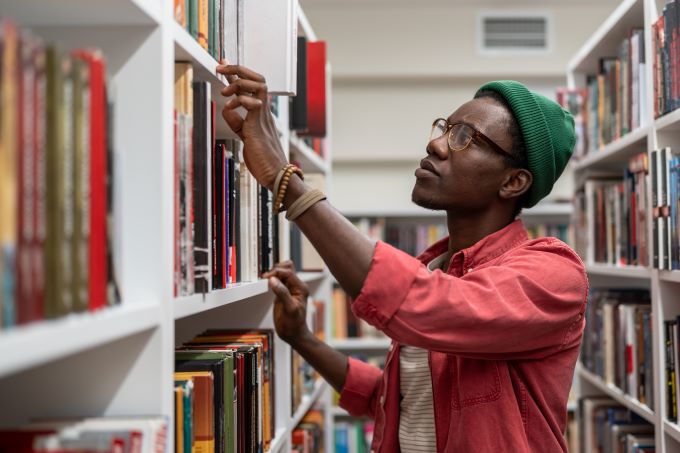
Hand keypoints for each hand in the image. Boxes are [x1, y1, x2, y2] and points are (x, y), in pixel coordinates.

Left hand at [217, 63, 287, 190]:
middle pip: (258, 78)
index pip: (251, 87)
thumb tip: (226, 109)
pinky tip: (229, 107)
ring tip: (225, 91)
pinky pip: (252, 103)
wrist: (276, 176)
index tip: (225, 64)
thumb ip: (238, 122)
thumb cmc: (263, 160)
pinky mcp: (259, 125)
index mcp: (261, 114)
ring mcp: (264, 117)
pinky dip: (239, 101)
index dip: (238, 73)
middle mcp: (265, 112)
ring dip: (238, 83)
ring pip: (258, 85)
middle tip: (220, 66)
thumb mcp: (245, 136)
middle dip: (238, 69)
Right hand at [263, 261, 310, 344]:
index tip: (266, 278)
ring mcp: (289, 289)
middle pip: (286, 268)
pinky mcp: (282, 292)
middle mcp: (296, 286)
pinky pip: (277, 280)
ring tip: (265, 280)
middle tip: (266, 279)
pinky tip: (266, 284)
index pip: (288, 272)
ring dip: (273, 273)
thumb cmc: (294, 324)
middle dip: (275, 270)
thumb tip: (273, 280)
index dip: (276, 272)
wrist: (293, 334)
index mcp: (301, 288)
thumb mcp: (289, 309)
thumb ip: (282, 293)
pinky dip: (271, 279)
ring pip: (282, 272)